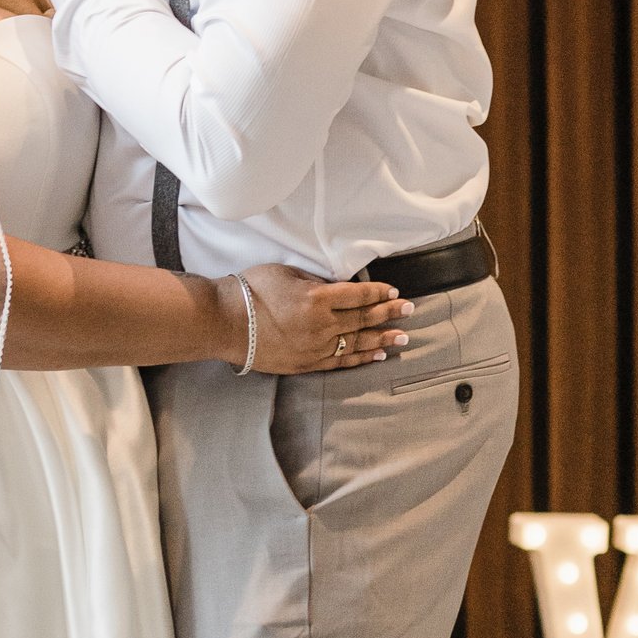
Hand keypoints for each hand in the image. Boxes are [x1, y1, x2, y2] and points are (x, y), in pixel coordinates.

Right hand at [220, 264, 412, 373]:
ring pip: (356, 343)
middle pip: (362, 319)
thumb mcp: (286, 273)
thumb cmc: (252, 290)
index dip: (379, 294)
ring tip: (402, 338)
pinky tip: (376, 356)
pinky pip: (341, 362)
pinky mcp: (307, 363)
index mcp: (317, 298)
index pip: (357, 296)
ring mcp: (316, 347)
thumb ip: (315, 281)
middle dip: (389, 314)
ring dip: (382, 339)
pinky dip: (361, 358)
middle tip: (410, 311)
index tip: (395, 293)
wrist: (227, 321)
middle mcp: (322, 325)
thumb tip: (338, 288)